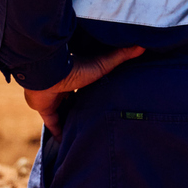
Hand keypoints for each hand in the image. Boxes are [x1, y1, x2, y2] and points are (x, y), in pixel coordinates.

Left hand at [22, 46, 143, 136]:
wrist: (49, 73)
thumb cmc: (76, 67)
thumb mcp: (102, 64)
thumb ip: (120, 56)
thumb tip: (142, 45)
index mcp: (77, 76)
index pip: (86, 86)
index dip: (93, 93)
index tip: (103, 100)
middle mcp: (65, 87)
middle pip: (75, 100)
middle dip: (82, 108)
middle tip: (95, 120)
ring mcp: (54, 98)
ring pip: (64, 112)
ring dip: (71, 121)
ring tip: (84, 133)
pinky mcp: (45, 109)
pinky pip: (52, 123)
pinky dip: (58, 133)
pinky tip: (66, 143)